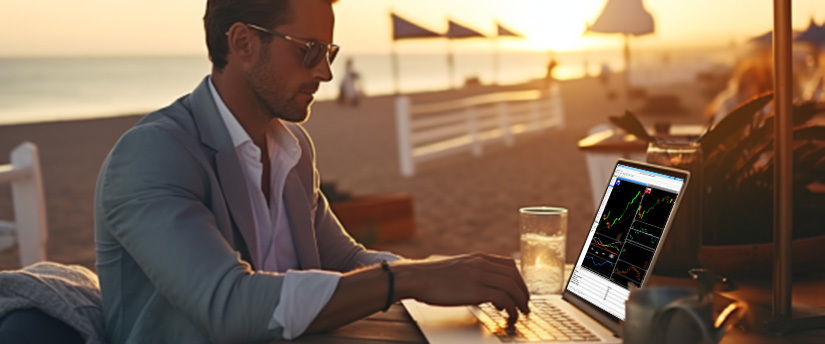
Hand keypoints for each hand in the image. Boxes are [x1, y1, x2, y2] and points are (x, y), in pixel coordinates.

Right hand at [395, 253, 529, 323]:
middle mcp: (482, 263)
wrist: (416, 277)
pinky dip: (511, 309)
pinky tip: (509, 316)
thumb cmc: (432, 277)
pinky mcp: (475, 290)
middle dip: (523, 292)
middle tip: (525, 305)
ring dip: (520, 302)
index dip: (519, 279)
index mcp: (478, 257)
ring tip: (520, 313)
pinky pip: (503, 298)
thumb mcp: (457, 269)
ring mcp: (479, 275)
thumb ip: (473, 274)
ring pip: (512, 286)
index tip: (520, 291)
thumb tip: (485, 291)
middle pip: (514, 275)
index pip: (509, 264)